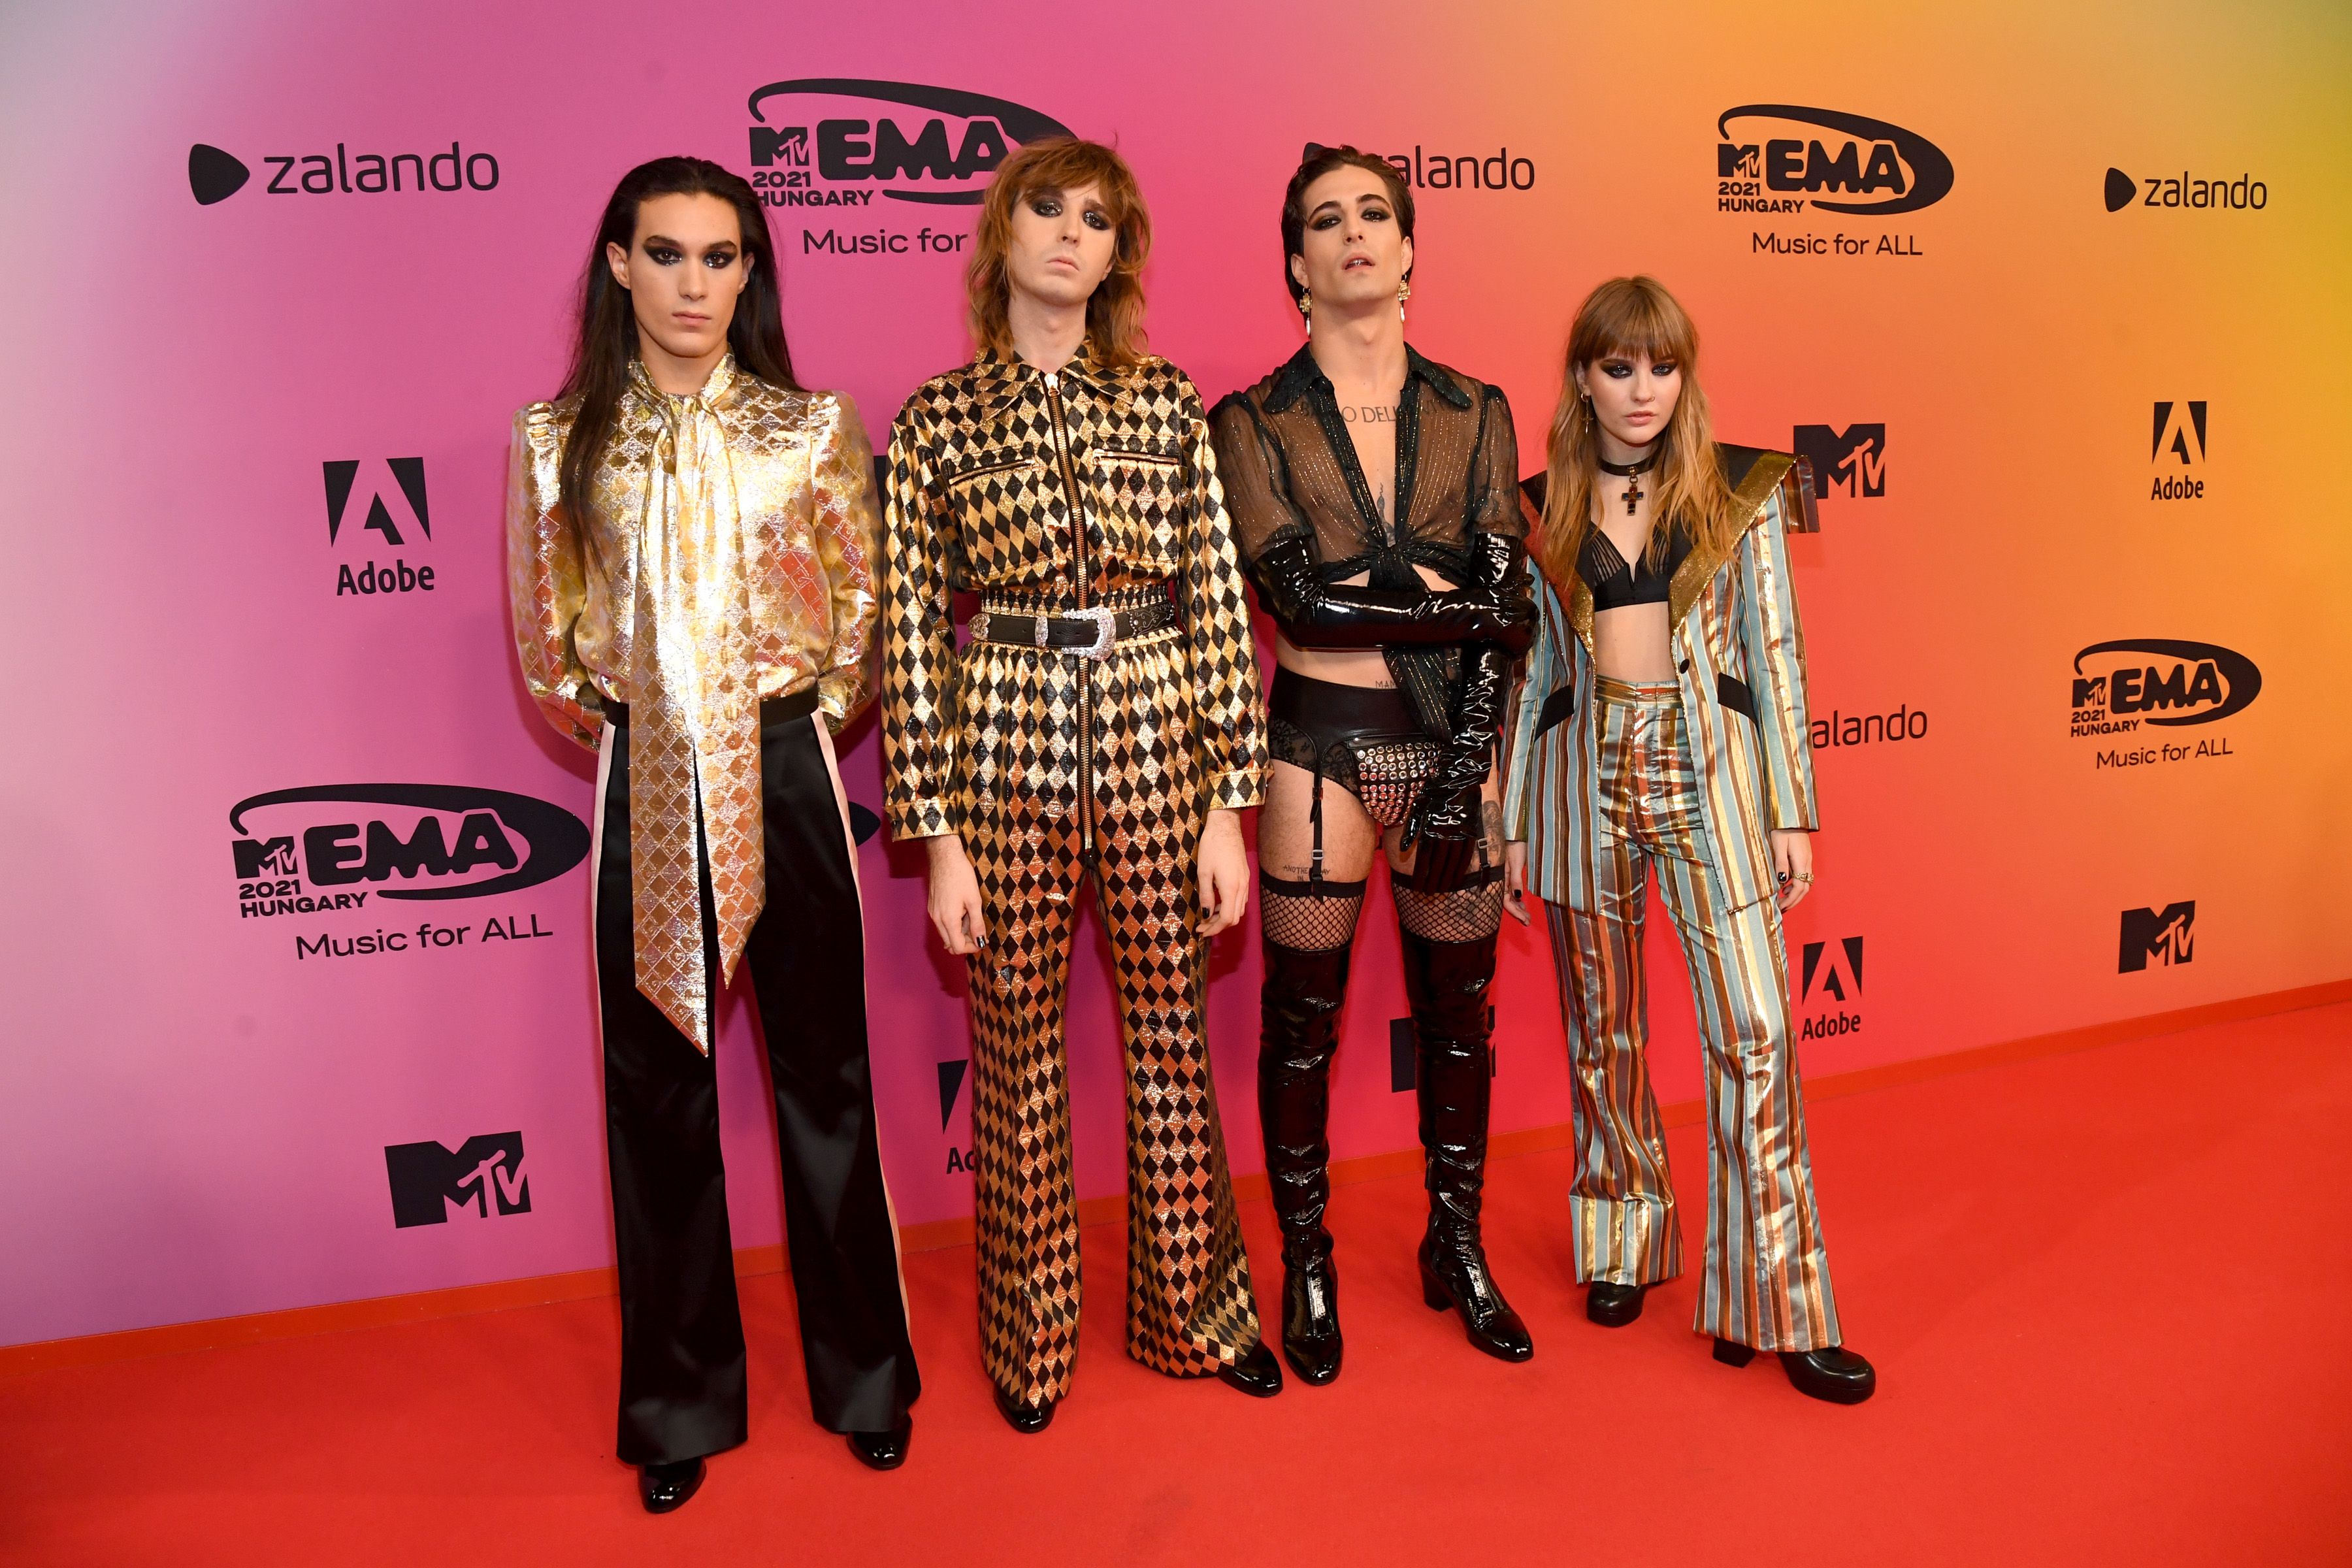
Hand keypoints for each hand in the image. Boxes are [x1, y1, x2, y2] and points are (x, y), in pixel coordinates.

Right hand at [925, 834, 986, 954]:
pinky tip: (963, 911)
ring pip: (946, 933)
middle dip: (966, 942)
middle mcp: (937, 919)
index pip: (957, 947)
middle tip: (979, 932)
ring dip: (959, 932)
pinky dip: (953, 923)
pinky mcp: (932, 906)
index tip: (983, 941)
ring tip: (972, 917)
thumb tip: (981, 941)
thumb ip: (977, 923)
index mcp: (948, 920)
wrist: (944, 856)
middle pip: (950, 943)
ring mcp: (932, 913)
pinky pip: (942, 923)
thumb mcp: (974, 900)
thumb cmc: (961, 875)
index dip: (972, 948)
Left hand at [1198, 809, 1249, 937]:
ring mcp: (1246, 882)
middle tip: (1203, 926)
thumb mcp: (1204, 872)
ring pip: (1239, 909)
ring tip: (1208, 915)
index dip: (1215, 929)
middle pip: (1235, 917)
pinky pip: (1241, 899)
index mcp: (1232, 888)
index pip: (1227, 919)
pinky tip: (1218, 902)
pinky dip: (1230, 906)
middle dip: (1219, 925)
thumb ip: (1206, 895)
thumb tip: (1206, 915)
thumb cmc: (1212, 847)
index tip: (1201, 931)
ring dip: (1225, 916)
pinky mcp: (1245, 876)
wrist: (1226, 827)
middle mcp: (1242, 887)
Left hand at [1401, 783, 1478, 891]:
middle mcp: (1445, 834)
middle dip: (1432, 881)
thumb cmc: (1433, 793)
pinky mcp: (1472, 832)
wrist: (1458, 779)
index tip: (1416, 888)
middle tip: (1428, 894)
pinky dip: (1461, 870)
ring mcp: (1460, 834)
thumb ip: (1410, 830)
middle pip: (1438, 864)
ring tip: (1441, 891)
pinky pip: (1466, 856)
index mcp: (1430, 828)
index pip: (1424, 859)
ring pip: (1452, 863)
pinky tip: (1456, 879)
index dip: (1420, 875)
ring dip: (1446, 879)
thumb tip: (1402, 849)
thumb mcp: (1417, 807)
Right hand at [1503, 840, 1530, 925]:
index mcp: (1502, 879)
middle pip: (1507, 902)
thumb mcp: (1517, 863)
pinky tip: (1521, 902)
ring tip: (1526, 915)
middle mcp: (1502, 881)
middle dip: (1517, 913)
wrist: (1513, 834)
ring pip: (1509, 897)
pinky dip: (1516, 899)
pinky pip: (1510, 891)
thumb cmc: (1515, 846)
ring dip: (1517, 907)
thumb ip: (1516, 879)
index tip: (1525, 920)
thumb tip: (1518, 896)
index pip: (1506, 901)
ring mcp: (1505, 878)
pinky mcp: (1509, 874)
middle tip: (1528, 921)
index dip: (1515, 913)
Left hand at [1770, 829, 1813, 911]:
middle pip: (1804, 889)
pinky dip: (1796, 886)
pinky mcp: (1805, 858)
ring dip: (1795, 895)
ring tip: (1782, 901)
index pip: (1799, 887)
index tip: (1780, 906)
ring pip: (1805, 884)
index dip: (1790, 899)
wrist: (1793, 816)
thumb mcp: (1778, 845)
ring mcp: (1807, 861)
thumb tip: (1782, 881)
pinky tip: (1786, 887)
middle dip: (1793, 901)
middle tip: (1781, 909)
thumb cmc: (1783, 829)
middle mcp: (1807, 863)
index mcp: (1801, 861)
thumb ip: (1781, 863)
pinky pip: (1803, 877)